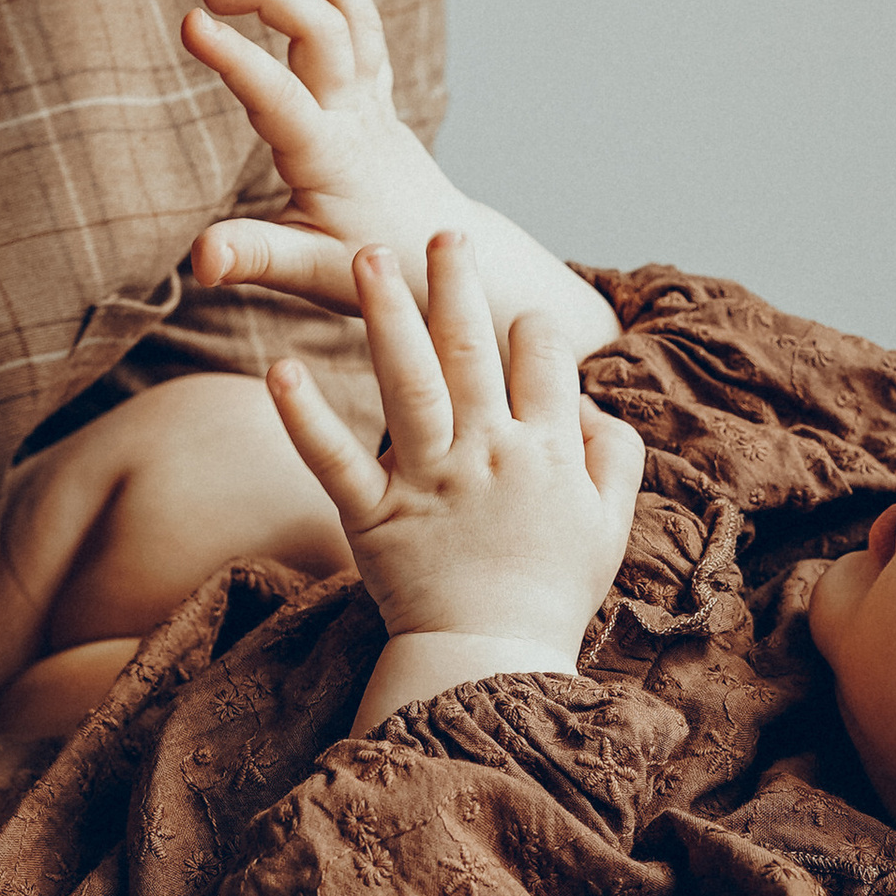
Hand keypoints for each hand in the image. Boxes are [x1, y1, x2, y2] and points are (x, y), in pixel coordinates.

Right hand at [185, 0, 465, 314]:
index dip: (237, 60)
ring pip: (357, 19)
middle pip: (324, 36)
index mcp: (331, 157)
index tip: (191, 24)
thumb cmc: (375, 265)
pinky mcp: (379, 96)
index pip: (280, 97)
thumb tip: (199, 261)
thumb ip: (253, 257)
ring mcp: (374, 101)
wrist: (446, 259)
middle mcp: (357, 117)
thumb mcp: (309, 273)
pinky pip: (367, 29)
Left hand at [270, 236, 642, 727]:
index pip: (543, 358)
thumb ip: (616, 457)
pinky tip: (279, 368)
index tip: (518, 317)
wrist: (493, 665)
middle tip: (440, 230)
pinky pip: (334, 459)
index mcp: (548, 451)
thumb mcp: (611, 525)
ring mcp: (428, 482)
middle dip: (456, 282)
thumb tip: (594, 405)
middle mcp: (489, 454)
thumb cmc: (553, 593)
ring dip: (386, 314)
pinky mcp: (373, 517)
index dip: (532, 326)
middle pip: (472, 348)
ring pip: (408, 382)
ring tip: (365, 258)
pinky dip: (303, 416)